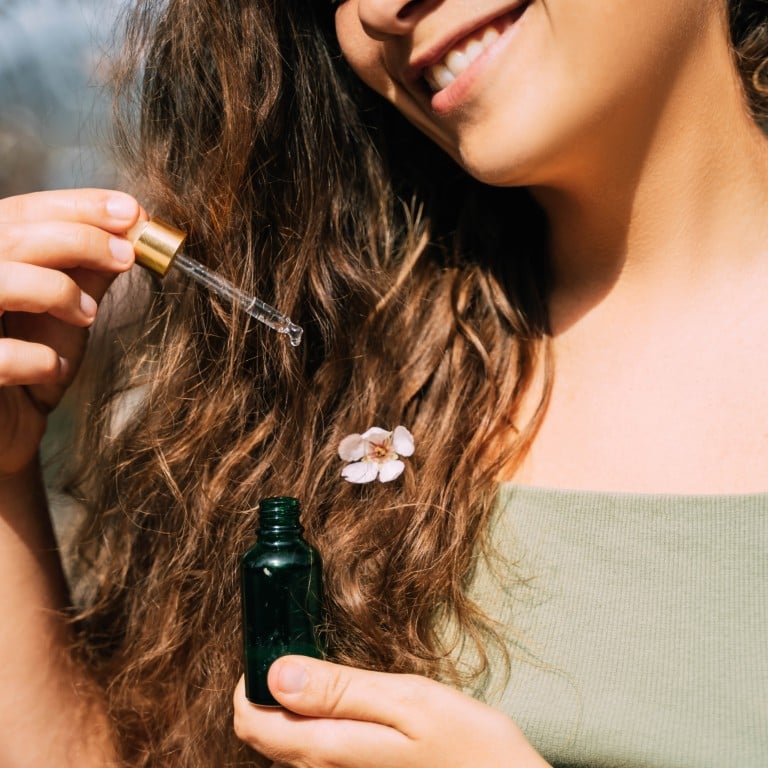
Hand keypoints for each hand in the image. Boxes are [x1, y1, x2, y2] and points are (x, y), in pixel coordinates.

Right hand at [0, 189, 139, 474]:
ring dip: (58, 291)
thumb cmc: (31, 364)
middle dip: (81, 239)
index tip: (132, 210)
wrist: (6, 431)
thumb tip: (132, 227)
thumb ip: (88, 271)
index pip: (21, 211)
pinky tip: (55, 367)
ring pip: (1, 280)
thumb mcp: (66, 312)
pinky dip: (37, 358)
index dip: (78, 205)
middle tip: (128, 255)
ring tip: (88, 316)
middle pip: (12, 236)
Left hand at [233, 656, 550, 767]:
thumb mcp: (408, 702)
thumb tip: (277, 674)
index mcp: (330, 751)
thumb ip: (340, 690)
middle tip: (298, 655)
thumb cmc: (467, 747)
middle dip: (269, 695)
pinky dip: (317, 729)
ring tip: (324, 677)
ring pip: (292, 749)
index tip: (267, 651)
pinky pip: (320, 757)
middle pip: (268, 738)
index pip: (254, 725)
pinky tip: (348, 710)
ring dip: (293, 712)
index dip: (248, 686)